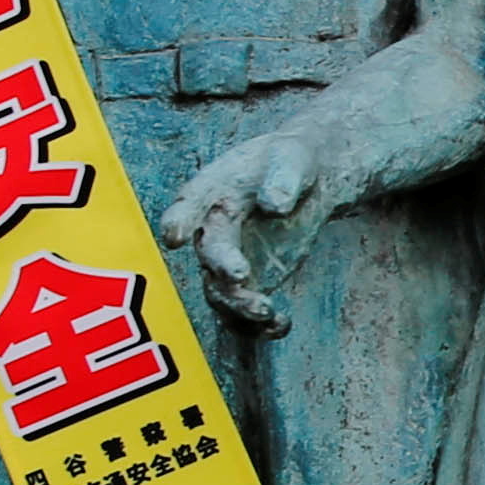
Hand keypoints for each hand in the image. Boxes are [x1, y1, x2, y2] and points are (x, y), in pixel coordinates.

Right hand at [156, 120, 325, 333]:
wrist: (311, 178)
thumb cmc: (294, 161)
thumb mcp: (294, 158)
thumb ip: (283, 177)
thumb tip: (275, 203)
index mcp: (214, 190)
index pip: (189, 204)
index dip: (178, 220)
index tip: (174, 236)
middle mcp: (213, 229)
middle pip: (209, 254)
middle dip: (222, 267)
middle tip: (241, 276)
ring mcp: (229, 260)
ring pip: (221, 292)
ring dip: (239, 307)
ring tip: (269, 312)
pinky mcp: (250, 283)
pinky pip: (243, 313)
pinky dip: (258, 326)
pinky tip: (281, 324)